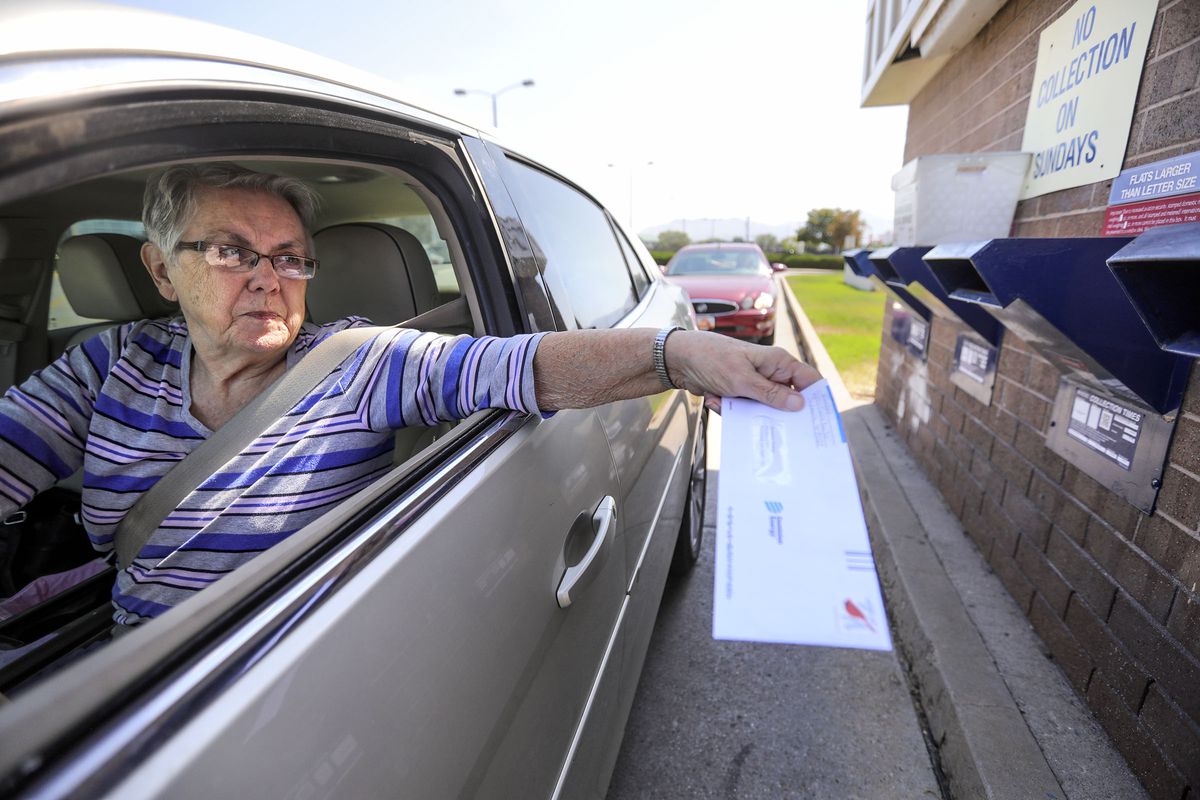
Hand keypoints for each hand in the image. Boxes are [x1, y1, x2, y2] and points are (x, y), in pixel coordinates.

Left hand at [664, 331, 820, 411]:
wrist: (678, 360)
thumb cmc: (711, 359)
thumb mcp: (742, 380)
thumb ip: (771, 394)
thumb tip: (800, 404)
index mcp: (778, 362)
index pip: (809, 381)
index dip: (816, 400)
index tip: (816, 422)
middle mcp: (770, 373)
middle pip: (787, 400)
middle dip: (776, 414)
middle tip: (771, 427)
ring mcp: (754, 385)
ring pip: (763, 409)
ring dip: (745, 411)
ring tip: (727, 403)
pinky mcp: (740, 394)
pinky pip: (744, 411)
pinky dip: (729, 410)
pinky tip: (715, 399)